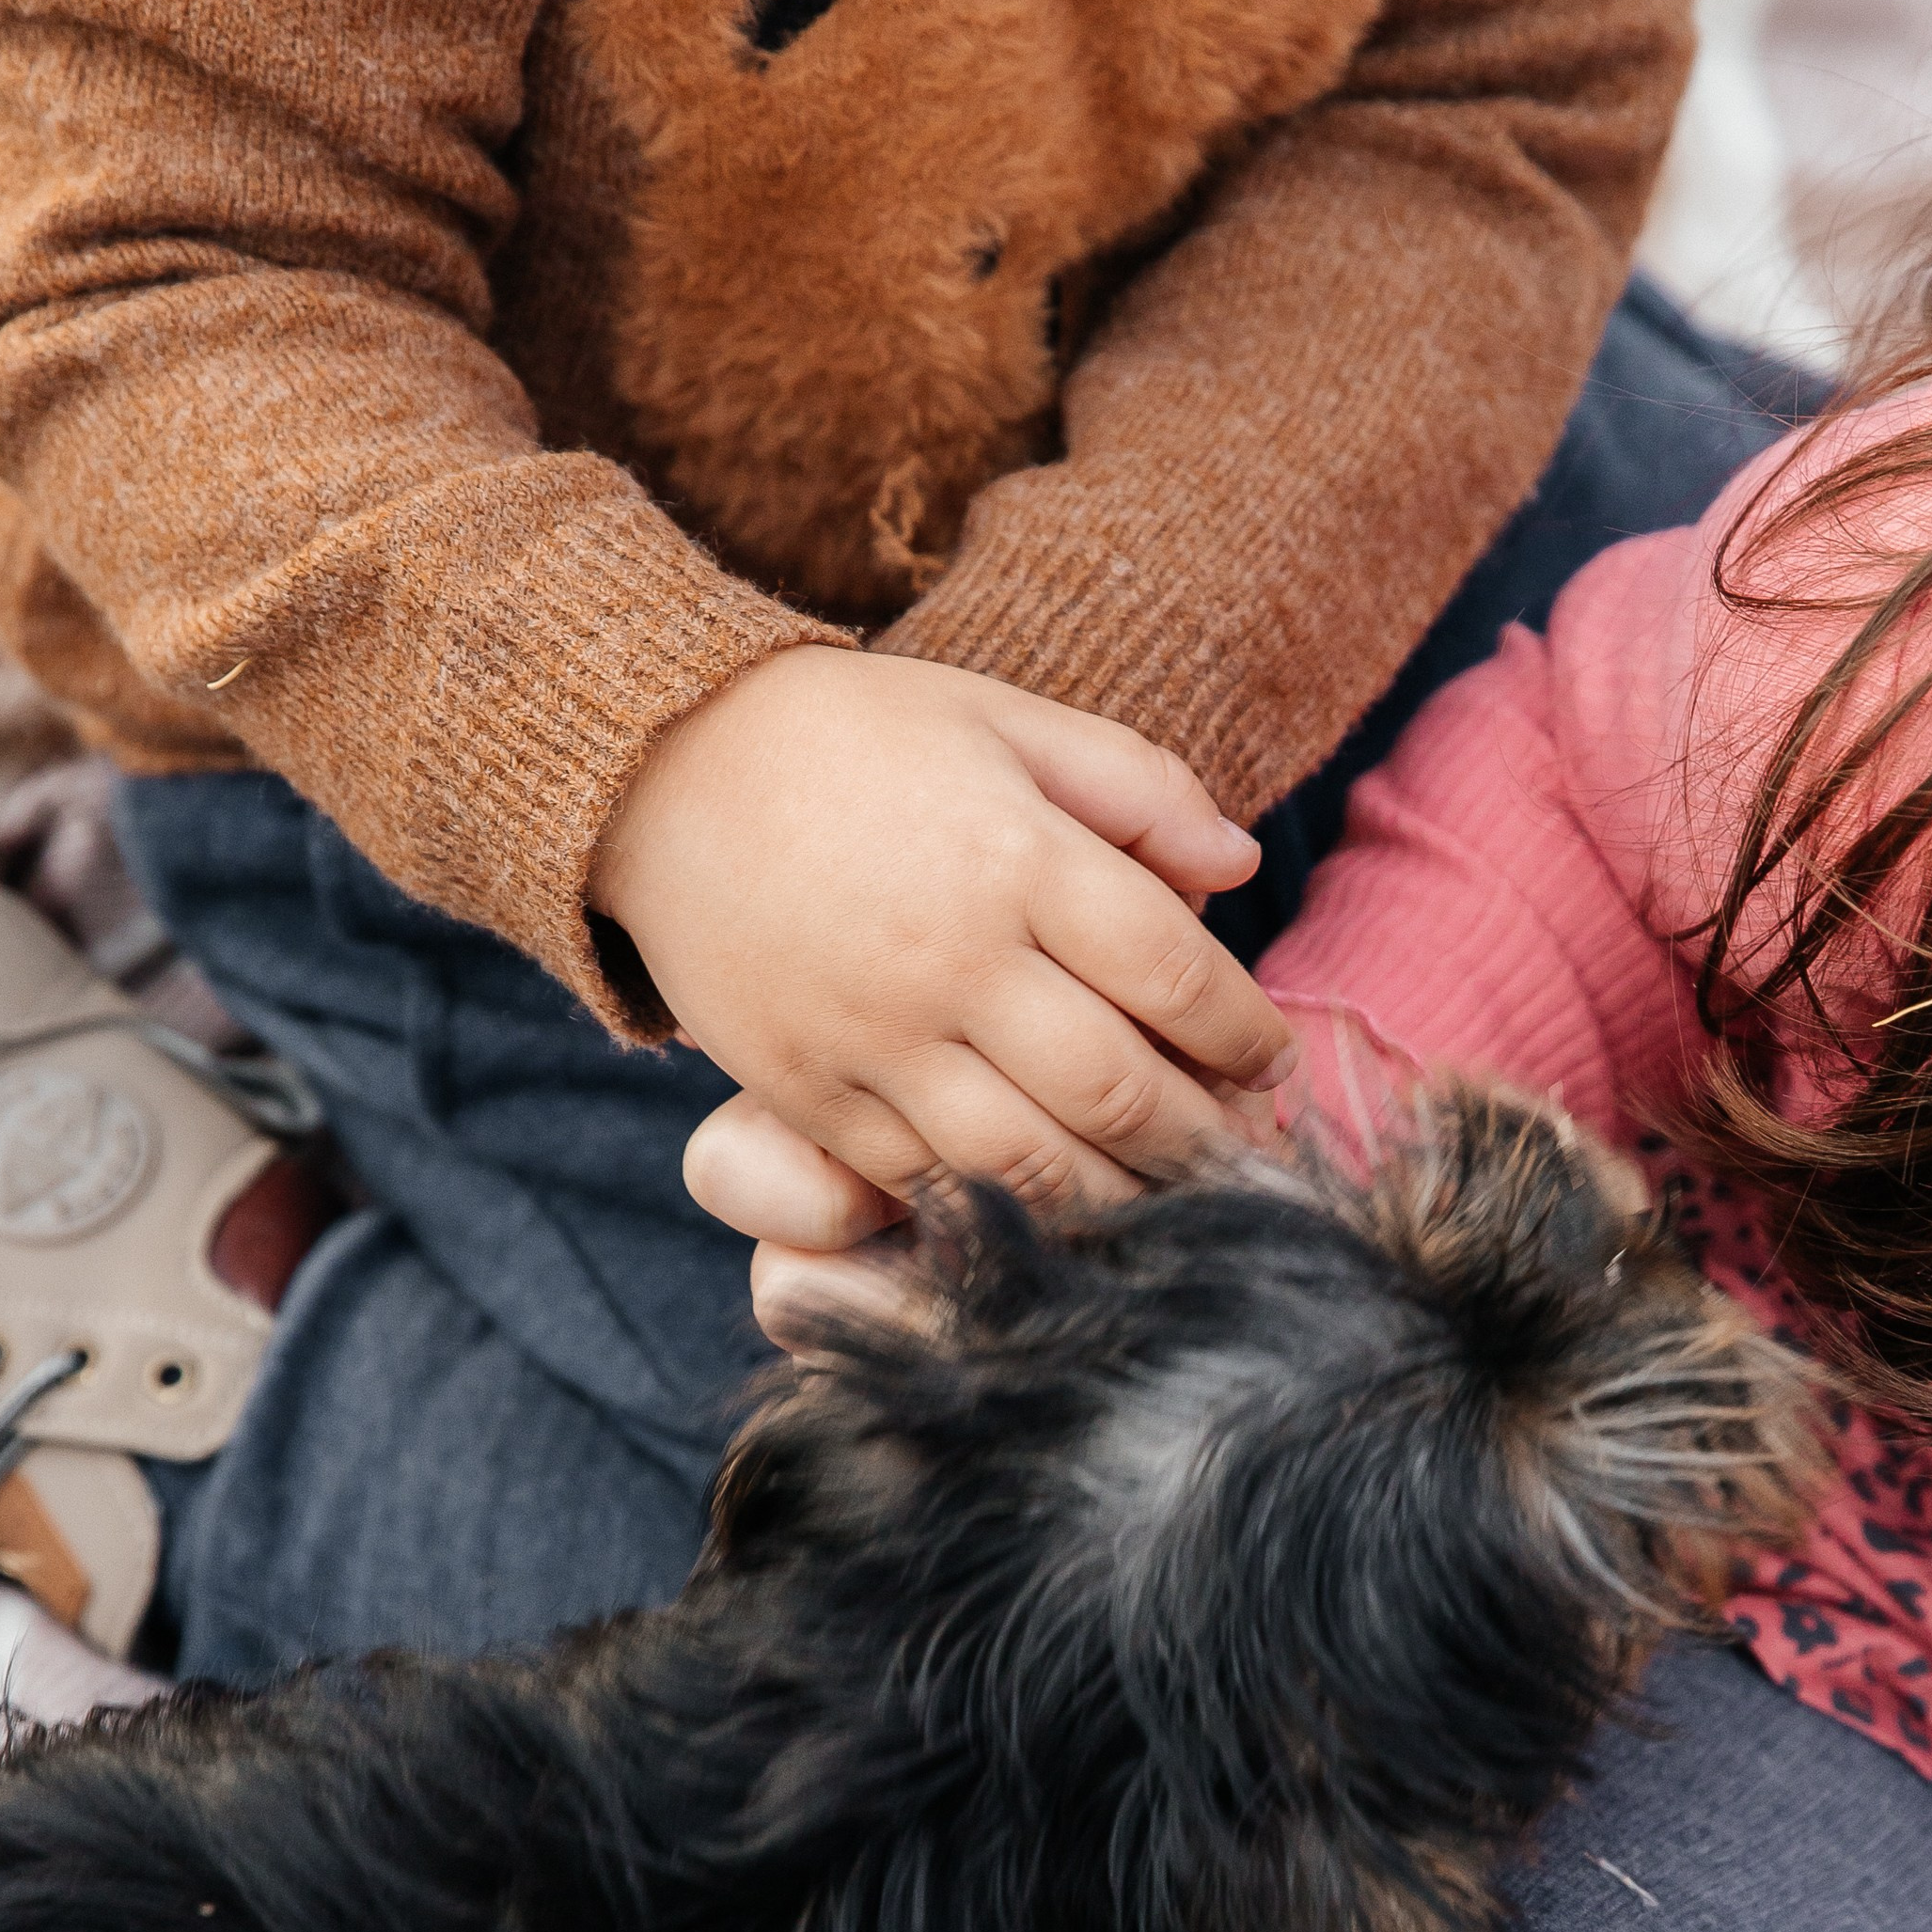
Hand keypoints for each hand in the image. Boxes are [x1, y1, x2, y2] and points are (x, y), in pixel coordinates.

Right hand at [593, 644, 1290, 1211]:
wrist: (658, 769)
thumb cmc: (852, 737)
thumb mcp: (1001, 719)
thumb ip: (1133, 785)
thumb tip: (1239, 865)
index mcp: (1014, 856)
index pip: (1173, 971)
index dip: (1244, 1030)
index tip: (1273, 1057)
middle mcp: (951, 959)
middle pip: (1116, 1088)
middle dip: (1202, 1138)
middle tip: (1246, 1155)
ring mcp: (875, 1038)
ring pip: (1031, 1161)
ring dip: (1121, 1198)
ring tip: (1172, 1202)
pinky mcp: (809, 1093)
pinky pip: (926, 1182)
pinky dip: (1005, 1211)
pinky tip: (1054, 1211)